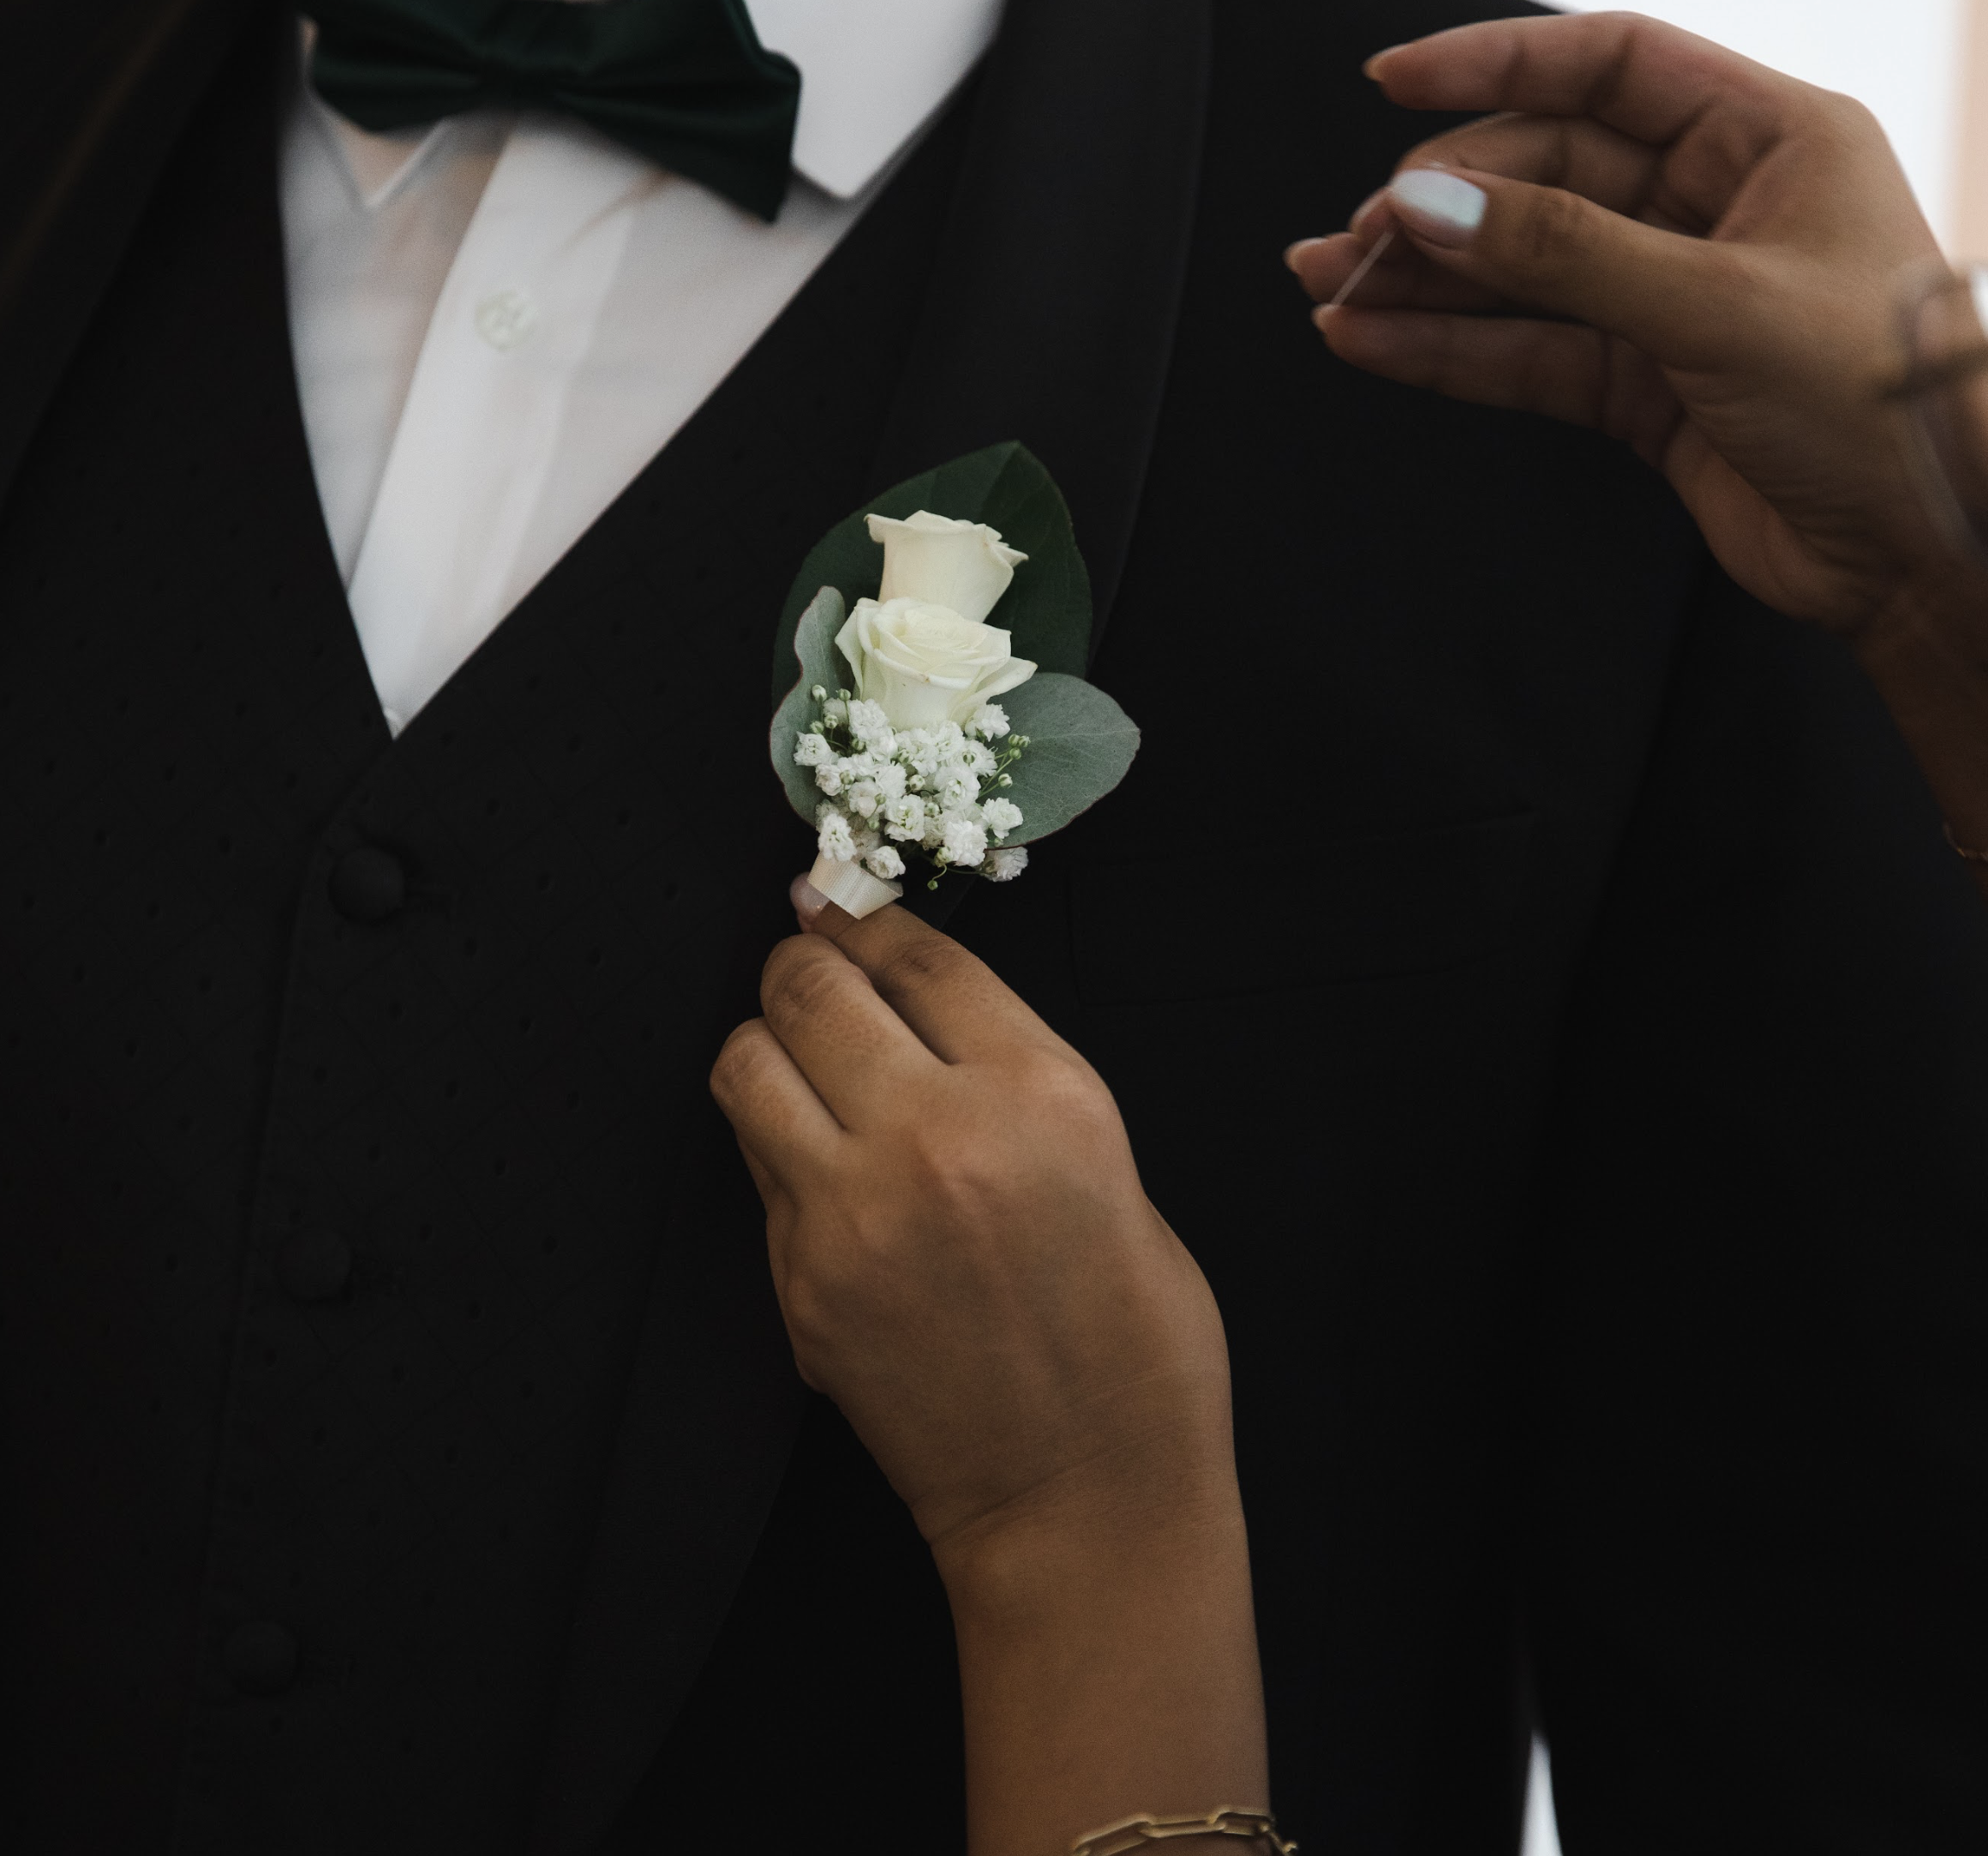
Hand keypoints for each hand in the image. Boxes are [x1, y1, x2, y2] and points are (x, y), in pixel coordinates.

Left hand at [708, 894, 1235, 1565]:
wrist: (1086, 1495)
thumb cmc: (1134, 1339)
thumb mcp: (1110, 1167)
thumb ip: (1011, 1078)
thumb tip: (918, 1008)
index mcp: (1045, 1093)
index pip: (919, 956)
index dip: (869, 917)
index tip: (840, 902)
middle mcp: (940, 1134)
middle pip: (813, 986)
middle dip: (804, 959)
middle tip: (807, 959)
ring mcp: (855, 1211)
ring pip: (748, 1061)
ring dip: (767, 1043)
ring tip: (798, 1058)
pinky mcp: (801, 1282)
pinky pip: (755, 1166)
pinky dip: (774, 1142)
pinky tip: (817, 1161)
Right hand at [1287, 12, 1952, 638]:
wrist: (1920, 548)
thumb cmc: (1882, 402)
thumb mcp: (1715, 303)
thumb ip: (1564, 251)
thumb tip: (1435, 205)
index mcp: (1768, 140)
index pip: (1609, 69)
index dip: (1496, 67)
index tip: (1392, 83)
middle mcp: (1713, 209)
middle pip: (1544, 179)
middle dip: (1441, 207)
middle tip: (1356, 238)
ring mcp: (1670, 302)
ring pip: (1521, 273)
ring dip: (1426, 283)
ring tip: (1333, 288)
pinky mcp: (1641, 389)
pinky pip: (1525, 355)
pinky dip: (1450, 351)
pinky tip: (1376, 342)